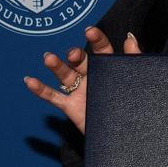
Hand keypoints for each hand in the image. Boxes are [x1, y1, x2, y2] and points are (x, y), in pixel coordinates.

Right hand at [23, 26, 141, 133]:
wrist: (127, 135)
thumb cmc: (133, 105)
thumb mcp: (137, 81)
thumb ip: (134, 60)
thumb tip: (130, 37)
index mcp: (108, 68)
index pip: (101, 49)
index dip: (96, 39)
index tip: (90, 31)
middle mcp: (91, 76)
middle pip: (80, 60)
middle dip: (75, 55)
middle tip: (73, 54)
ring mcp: (79, 91)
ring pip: (64, 74)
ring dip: (55, 65)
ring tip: (48, 58)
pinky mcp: (71, 106)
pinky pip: (53, 96)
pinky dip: (40, 89)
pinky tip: (30, 81)